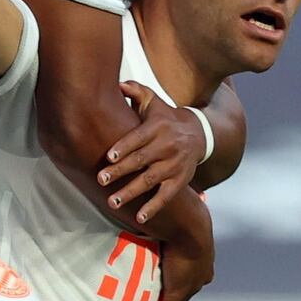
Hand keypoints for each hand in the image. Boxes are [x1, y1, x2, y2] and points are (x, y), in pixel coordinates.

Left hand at [97, 82, 206, 222]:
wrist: (199, 134)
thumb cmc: (165, 118)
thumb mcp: (153, 102)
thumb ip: (135, 91)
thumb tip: (117, 82)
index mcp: (157, 128)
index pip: (138, 138)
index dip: (124, 148)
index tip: (109, 157)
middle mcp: (167, 146)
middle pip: (141, 161)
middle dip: (121, 171)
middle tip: (101, 180)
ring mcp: (174, 165)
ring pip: (151, 180)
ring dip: (131, 192)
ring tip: (112, 202)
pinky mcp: (180, 180)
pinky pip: (167, 196)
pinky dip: (154, 207)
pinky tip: (140, 218)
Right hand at [147, 201, 214, 300]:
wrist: (192, 227)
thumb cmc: (189, 213)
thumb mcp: (190, 213)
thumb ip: (189, 208)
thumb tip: (196, 191)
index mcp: (203, 258)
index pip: (190, 273)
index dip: (181, 277)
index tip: (173, 279)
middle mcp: (200, 276)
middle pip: (184, 291)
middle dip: (173, 298)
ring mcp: (189, 287)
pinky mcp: (176, 295)